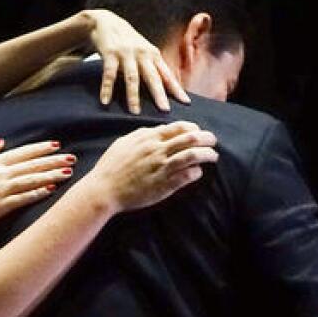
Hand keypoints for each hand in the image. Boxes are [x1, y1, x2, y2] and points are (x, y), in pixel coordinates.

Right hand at [0, 139, 74, 232]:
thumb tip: (1, 141)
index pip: (21, 152)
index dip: (40, 148)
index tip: (56, 145)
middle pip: (32, 165)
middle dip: (53, 160)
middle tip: (71, 158)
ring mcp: (0, 191)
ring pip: (31, 180)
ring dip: (51, 175)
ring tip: (67, 172)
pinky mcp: (0, 207)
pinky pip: (23, 198)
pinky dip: (38, 193)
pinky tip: (51, 189)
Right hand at [81, 121, 217, 211]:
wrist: (104, 189)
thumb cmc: (111, 166)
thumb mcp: (124, 142)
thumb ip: (142, 135)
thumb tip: (156, 130)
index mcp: (149, 138)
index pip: (180, 127)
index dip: (194, 128)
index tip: (198, 132)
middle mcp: (157, 150)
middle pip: (191, 138)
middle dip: (207, 138)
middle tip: (213, 142)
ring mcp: (162, 167)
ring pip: (194, 155)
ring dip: (208, 154)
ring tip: (213, 156)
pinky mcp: (164, 184)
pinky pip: (188, 175)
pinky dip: (197, 172)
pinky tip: (197, 173)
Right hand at [82, 9, 191, 114]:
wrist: (107, 22)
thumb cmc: (129, 42)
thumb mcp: (145, 51)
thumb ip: (154, 68)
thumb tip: (168, 90)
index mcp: (153, 55)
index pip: (167, 75)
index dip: (176, 89)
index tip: (186, 102)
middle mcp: (142, 54)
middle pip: (153, 77)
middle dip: (159, 94)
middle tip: (164, 110)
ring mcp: (126, 53)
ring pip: (132, 77)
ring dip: (133, 95)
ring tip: (135, 112)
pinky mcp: (110, 53)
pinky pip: (108, 74)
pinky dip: (107, 88)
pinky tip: (105, 101)